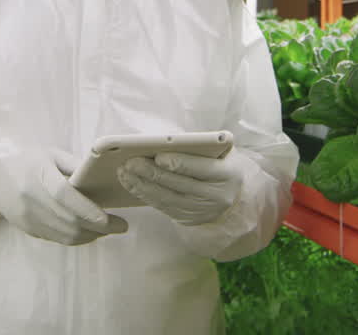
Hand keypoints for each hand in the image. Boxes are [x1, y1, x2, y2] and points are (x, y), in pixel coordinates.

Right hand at [0, 151, 127, 245]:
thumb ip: (74, 165)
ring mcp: (30, 219)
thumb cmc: (26, 164)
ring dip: (92, 235)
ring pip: (66, 235)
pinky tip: (91, 232)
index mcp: (38, 176)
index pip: (64, 197)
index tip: (109, 218)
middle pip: (69, 220)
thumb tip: (101, 176)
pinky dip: (79, 238)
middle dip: (99, 227)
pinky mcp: (30, 231)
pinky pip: (59, 239)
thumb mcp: (49, 155)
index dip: (87, 210)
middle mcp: (32, 201)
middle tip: (121, 226)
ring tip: (109, 229)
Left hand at [118, 151, 244, 225]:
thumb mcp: (222, 152)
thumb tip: (168, 139)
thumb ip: (202, 146)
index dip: (178, 162)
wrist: (234, 196)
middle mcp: (215, 196)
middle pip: (178, 183)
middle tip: (130, 161)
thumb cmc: (222, 164)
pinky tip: (130, 182)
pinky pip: (161, 206)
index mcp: (227, 175)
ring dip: (141, 184)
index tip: (158, 156)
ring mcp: (200, 210)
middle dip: (151, 172)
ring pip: (166, 197)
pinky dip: (143, 194)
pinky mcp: (187, 218)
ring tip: (124, 171)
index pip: (200, 168)